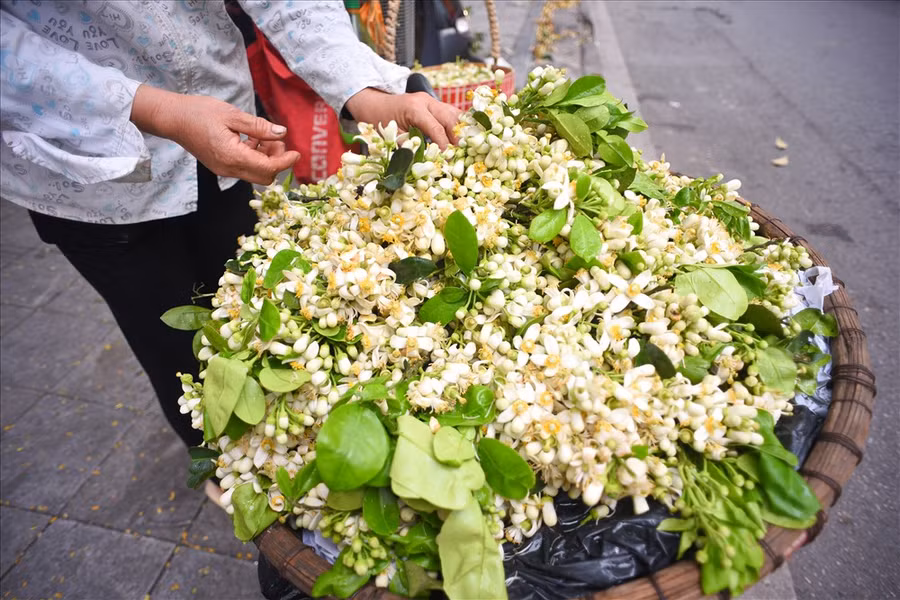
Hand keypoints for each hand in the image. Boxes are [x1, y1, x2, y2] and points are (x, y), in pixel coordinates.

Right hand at [131, 85, 299, 184]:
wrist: (173, 118)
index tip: (297, 153)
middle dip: (276, 161)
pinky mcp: (221, 166)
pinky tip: (252, 139)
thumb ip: (259, 127)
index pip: (268, 168)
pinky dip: (254, 156)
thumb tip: (282, 133)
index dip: (285, 162)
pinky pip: (245, 168)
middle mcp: (229, 169)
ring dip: (266, 158)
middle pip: (264, 177)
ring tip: (263, 136)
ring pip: (255, 173)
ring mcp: (224, 170)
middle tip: (275, 140)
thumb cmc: (199, 112)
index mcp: (232, 156)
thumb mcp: (232, 115)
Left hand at [344, 88, 461, 148]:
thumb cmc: (379, 119)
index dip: (444, 145)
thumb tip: (421, 164)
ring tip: (462, 146)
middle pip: (450, 118)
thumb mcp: (390, 136)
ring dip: (459, 130)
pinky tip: (459, 137)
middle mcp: (426, 101)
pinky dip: (455, 125)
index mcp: (414, 109)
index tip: (447, 158)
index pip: (436, 128)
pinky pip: (449, 113)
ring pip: (453, 113)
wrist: (374, 104)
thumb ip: (407, 148)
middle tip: (460, 153)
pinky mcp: (433, 103)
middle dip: (457, 136)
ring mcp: (431, 100)